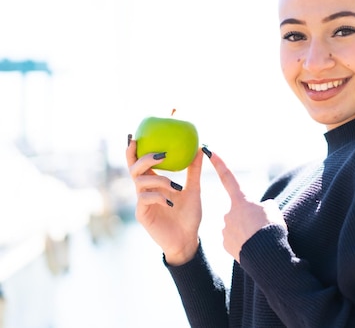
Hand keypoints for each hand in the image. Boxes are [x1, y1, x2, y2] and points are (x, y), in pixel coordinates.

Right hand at [126, 138, 202, 264]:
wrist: (188, 240)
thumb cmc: (189, 215)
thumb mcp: (194, 189)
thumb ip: (194, 170)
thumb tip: (201, 147)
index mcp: (154, 180)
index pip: (141, 159)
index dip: (136, 146)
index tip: (137, 132)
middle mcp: (144, 189)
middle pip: (134, 166)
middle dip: (145, 157)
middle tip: (163, 154)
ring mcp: (141, 201)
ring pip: (140, 182)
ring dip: (160, 180)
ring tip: (177, 188)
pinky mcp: (142, 214)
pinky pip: (145, 198)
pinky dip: (159, 196)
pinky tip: (171, 201)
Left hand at [206, 151, 286, 261]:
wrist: (266, 254)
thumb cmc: (271, 228)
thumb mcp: (273, 210)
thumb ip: (264, 206)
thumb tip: (259, 209)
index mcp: (241, 200)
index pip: (228, 177)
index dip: (219, 163)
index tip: (209, 151)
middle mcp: (229, 212)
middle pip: (239, 211)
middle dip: (248, 218)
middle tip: (260, 227)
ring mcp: (225, 228)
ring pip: (237, 227)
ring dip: (246, 231)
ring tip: (257, 239)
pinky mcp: (225, 244)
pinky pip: (234, 240)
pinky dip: (242, 243)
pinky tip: (250, 248)